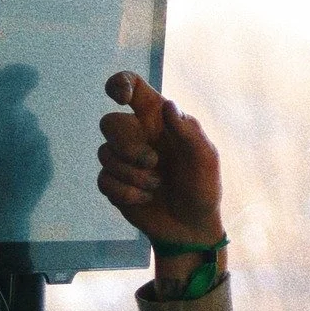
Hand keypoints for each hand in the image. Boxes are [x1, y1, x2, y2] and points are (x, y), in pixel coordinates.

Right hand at [97, 73, 224, 251]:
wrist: (191, 226)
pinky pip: (103, 180)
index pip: (132, 86)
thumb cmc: (203, 186)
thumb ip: (189, 132)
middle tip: (154, 162)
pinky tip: (146, 198)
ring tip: (157, 185)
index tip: (121, 98)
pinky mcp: (113, 183)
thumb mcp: (205, 159)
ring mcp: (122, 159)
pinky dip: (127, 192)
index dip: (120, 84)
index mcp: (158, 119)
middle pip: (109, 123)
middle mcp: (137, 134)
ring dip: (133, 174)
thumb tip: (168, 105)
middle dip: (128, 146)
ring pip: (104, 153)